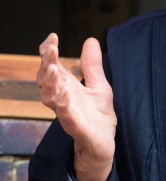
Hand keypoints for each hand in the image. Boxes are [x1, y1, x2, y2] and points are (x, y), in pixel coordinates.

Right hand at [37, 34, 116, 180]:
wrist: (104, 143)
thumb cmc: (98, 115)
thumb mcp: (99, 85)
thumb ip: (92, 66)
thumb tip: (90, 40)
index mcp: (66, 86)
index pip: (52, 67)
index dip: (49, 52)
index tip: (52, 37)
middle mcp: (62, 98)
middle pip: (46, 79)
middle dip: (47, 63)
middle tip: (51, 49)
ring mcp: (67, 113)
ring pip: (50, 97)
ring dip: (50, 83)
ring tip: (53, 69)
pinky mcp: (76, 127)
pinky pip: (66, 115)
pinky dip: (64, 104)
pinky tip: (65, 93)